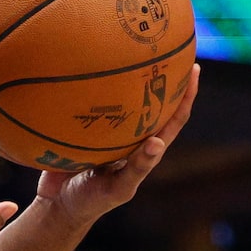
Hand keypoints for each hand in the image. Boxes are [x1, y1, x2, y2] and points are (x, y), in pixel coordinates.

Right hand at [32, 62, 198, 222]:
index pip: (172, 120)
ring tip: (134, 46)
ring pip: (125, 97)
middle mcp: (129, 136)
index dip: (186, 97)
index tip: (194, 70)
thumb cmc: (91, 200)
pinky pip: (93, 100)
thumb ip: (137, 168)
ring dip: (131, 74)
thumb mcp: (117, 188)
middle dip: (163, 75)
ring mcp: (108, 131)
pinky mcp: (84, 127)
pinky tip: (88, 61)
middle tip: (169, 45)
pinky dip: (95, 83)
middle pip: (152, 101)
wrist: (56, 205)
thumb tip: (158, 142)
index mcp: (143, 149)